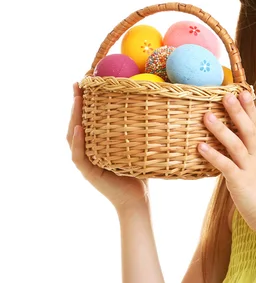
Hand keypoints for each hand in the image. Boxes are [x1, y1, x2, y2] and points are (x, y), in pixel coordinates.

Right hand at [67, 82, 147, 210]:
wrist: (138, 201)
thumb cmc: (141, 174)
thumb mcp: (138, 148)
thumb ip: (139, 131)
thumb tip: (155, 107)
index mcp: (97, 144)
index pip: (87, 118)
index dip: (85, 101)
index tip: (87, 81)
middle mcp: (87, 151)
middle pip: (76, 122)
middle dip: (76, 102)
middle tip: (78, 83)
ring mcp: (86, 162)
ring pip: (73, 136)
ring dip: (74, 116)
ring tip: (77, 99)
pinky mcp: (88, 173)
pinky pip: (78, 155)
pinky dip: (78, 141)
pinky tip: (80, 128)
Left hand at [198, 91, 255, 233]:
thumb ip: (252, 163)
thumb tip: (240, 158)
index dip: (249, 109)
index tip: (243, 91)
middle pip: (248, 129)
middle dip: (237, 111)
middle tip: (226, 94)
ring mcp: (250, 169)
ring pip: (236, 144)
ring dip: (221, 129)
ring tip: (206, 116)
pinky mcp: (241, 183)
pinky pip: (225, 166)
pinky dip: (213, 155)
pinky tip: (200, 147)